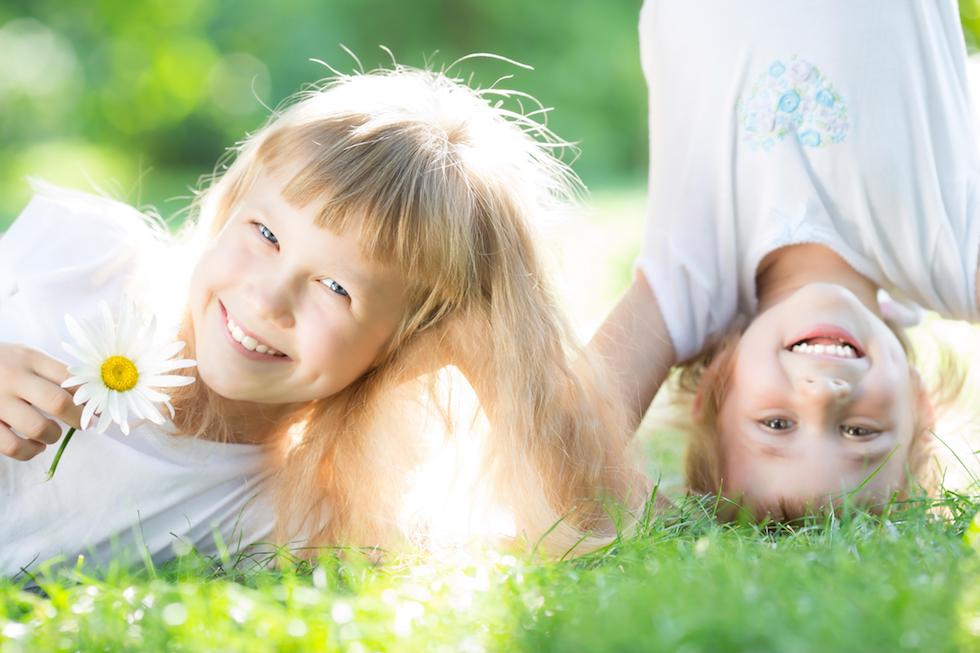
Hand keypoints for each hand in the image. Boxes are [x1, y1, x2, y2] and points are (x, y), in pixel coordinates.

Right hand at [0, 343, 82, 460]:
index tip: (99, 409)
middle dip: (79, 418)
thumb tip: (90, 399)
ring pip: (37, 428)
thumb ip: (51, 373)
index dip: (90, 397)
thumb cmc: (0, 364)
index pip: (70, 377)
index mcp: (28, 358)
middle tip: (83, 424)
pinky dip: (28, 451)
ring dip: (52, 436)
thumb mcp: (23, 357)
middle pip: (58, 403)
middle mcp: (12, 377)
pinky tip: (34, 447)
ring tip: (52, 435)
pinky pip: (11, 445)